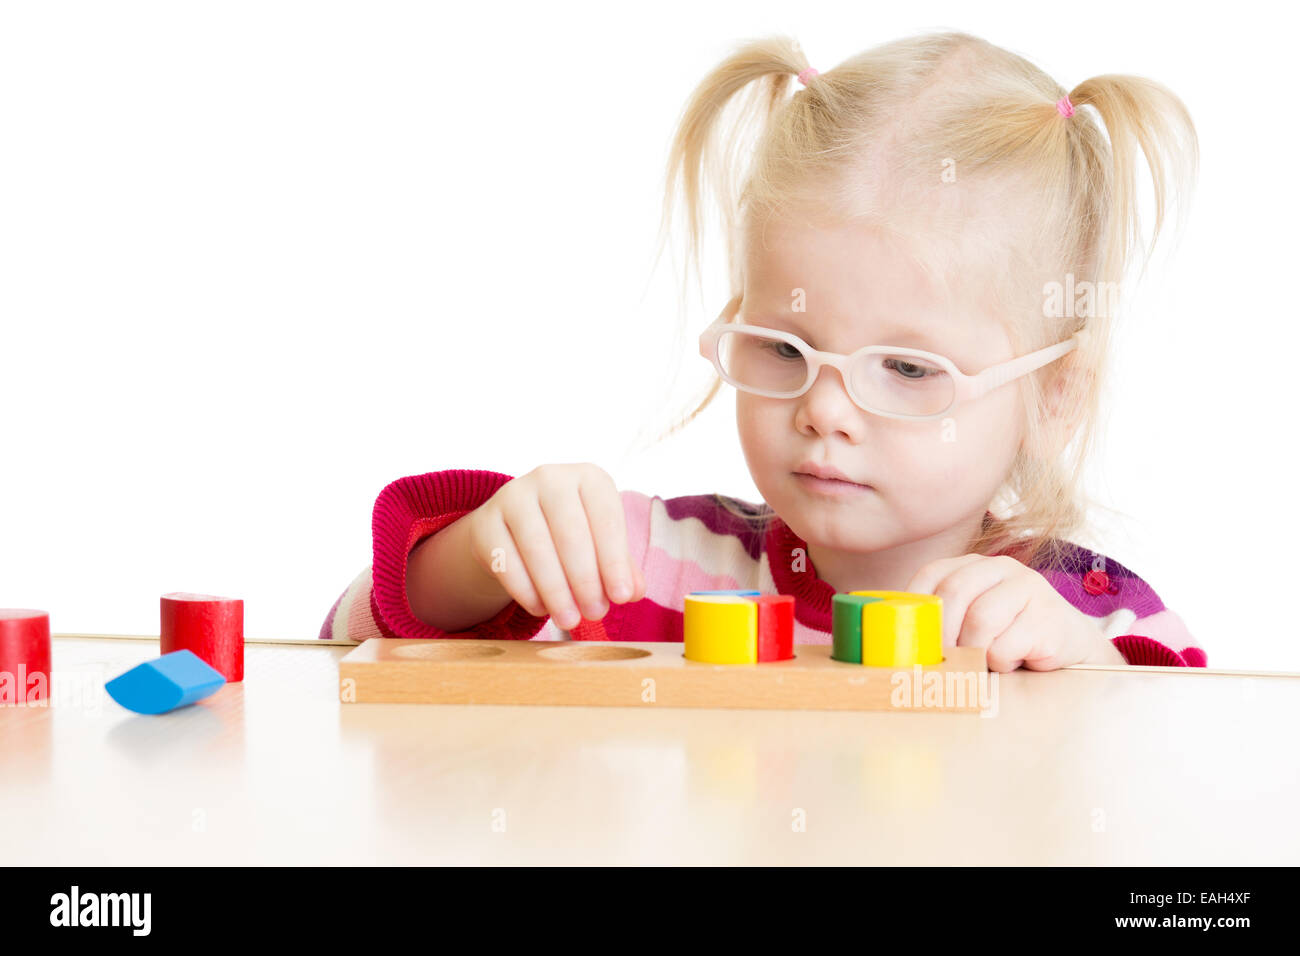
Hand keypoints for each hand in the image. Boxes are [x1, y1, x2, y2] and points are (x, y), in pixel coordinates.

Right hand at [466, 463, 645, 628]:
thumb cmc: (572, 534)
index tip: (622, 597)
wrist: (516, 525)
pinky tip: (540, 609)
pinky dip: (525, 590)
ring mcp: (513, 496)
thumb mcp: (601, 542)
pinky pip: (505, 561)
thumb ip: (621, 566)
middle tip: (595, 614)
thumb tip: (634, 592)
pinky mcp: (485, 522)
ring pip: (536, 548)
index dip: (615, 561)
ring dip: (555, 590)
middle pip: (570, 533)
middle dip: (585, 580)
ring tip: (569, 619)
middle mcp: (550, 477)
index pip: (607, 518)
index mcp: (588, 477)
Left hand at [906, 554, 1124, 671]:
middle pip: (954, 593)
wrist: (1070, 646)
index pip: (931, 575)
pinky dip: (1001, 663)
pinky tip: (1013, 660)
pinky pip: (1004, 647)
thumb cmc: (1010, 635)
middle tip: (944, 659)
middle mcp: (1001, 567)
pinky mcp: (1048, 617)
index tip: (914, 637)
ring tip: (985, 660)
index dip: (918, 608)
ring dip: (975, 651)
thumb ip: (943, 619)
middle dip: (943, 634)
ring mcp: (1028, 587)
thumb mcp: (972, 619)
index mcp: (975, 564)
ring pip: (979, 621)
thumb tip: (901, 643)